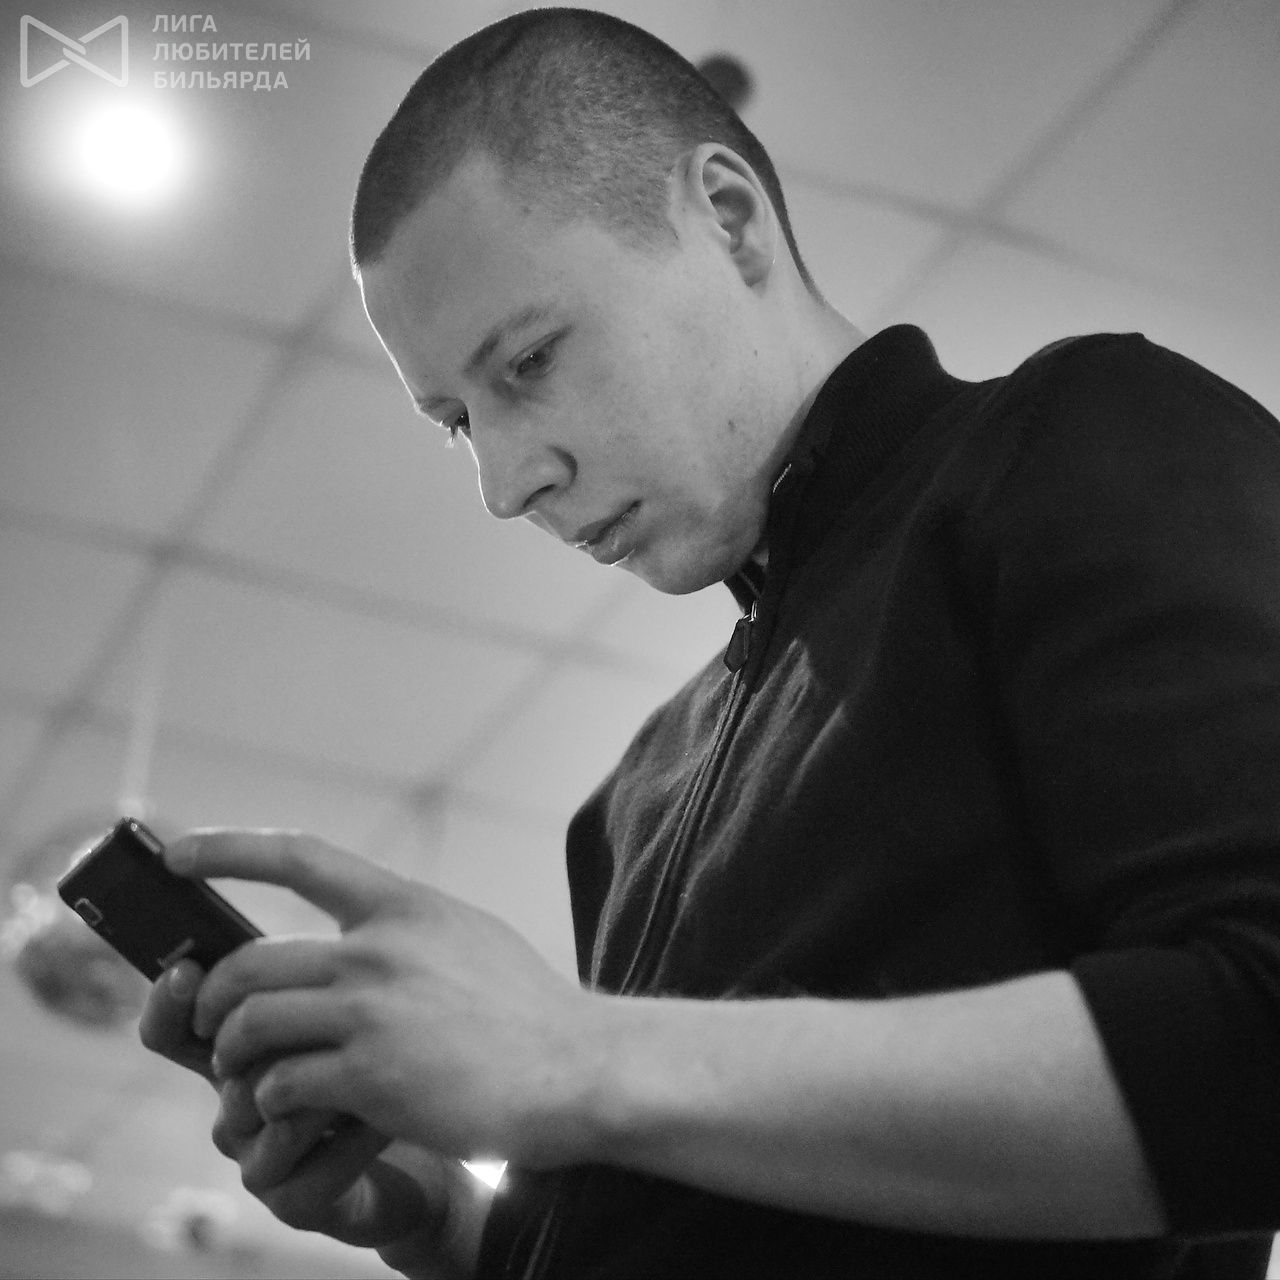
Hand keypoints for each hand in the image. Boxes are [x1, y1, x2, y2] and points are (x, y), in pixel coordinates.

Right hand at [140, 957, 472, 1265]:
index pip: (178, 1023)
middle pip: (214, 1061)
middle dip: (262, 1032)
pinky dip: (351, 1135)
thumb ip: (329, 951)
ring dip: (321, 1078)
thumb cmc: (400, 1054)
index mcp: (251, 1041)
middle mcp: (239, 1099)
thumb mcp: (367, 993)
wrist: (444, 1134)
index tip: (184, 968)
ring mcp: (260, 1153)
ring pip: (260, 1109)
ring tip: (373, 1062)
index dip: (169, 997)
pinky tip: (387, 1119)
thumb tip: (312, 879)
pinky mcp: (296, 1198)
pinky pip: (304, 1167)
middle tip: (317, 1012)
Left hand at [167, 829, 599, 1166]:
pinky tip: (291, 1112)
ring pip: (249, 1023)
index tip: (177, 852)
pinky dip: (270, 1103)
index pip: (299, 857)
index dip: (228, 847)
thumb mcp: (468, 935)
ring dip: (232, 1054)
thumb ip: (408, 926)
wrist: (575, 1068)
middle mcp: (379, 948)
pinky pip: (279, 1084)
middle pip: (248, 961)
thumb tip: (358, 921)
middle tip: (213, 1021)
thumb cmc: (527, 1008)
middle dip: (211, 997)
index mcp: (403, 906)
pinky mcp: (371, 1076)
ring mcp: (372, 1011)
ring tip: (245, 1074)